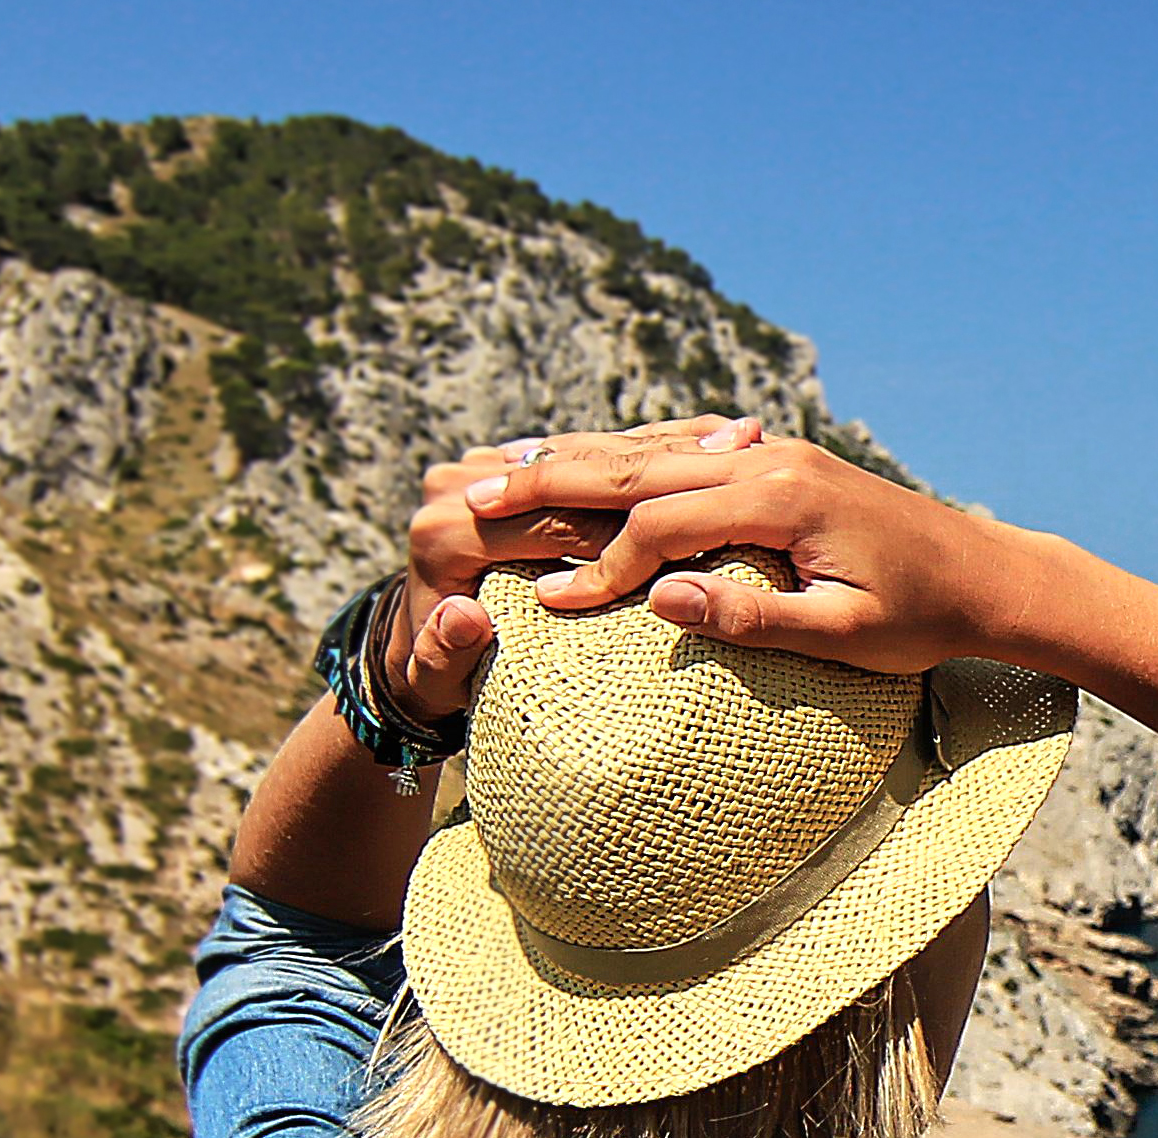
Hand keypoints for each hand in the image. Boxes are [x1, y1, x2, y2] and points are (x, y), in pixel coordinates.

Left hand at [384, 415, 769, 716]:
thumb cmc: (432, 681)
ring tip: (745, 437)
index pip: (558, 520)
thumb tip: (465, 618)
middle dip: (666, 462)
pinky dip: (640, 451)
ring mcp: (473, 473)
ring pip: (587, 455)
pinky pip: (583, 455)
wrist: (406, 660)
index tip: (719, 517)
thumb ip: (443, 653)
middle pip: (581, 475)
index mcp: (441, 532)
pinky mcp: (496, 474)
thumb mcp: (433, 677)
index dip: (639, 522)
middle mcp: (451, 490)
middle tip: (751, 443)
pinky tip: (711, 440)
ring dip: (665, 448)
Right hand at [457, 429, 1045, 674]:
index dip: (600, 568)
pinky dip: (624, 462)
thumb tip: (661, 600)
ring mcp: (775, 456)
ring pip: (653, 454)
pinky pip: (682, 455)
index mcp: (782, 501)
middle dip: (552, 487)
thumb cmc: (923, 618)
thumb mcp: (845, 634)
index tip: (548, 605)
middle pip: (639, 469)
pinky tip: (582, 473)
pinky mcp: (780, 464)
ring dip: (576, 466)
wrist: (986, 575)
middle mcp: (771, 462)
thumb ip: (754, 617)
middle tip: (467, 502)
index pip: (661, 527)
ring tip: (499, 477)